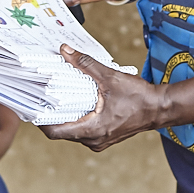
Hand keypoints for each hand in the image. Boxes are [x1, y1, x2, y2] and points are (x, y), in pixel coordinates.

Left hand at [41, 45, 165, 151]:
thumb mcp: (110, 76)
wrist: (160, 108)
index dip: (40, 120)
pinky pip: (83, 131)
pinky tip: (76, 103)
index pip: (55, 132)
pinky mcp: (104, 138)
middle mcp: (93, 140)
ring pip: (72, 131)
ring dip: (65, 116)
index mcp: (92, 129)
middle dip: (52, 114)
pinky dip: (77, 118)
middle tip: (43, 96)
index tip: (33, 106)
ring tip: (58, 98)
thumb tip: (65, 51)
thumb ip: (86, 64)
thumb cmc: (139, 97)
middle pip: (62, 131)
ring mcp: (99, 141)